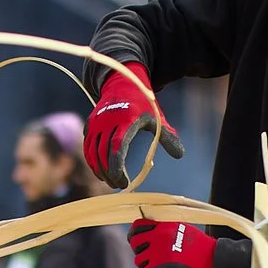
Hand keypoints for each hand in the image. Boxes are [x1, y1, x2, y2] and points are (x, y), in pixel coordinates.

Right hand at [83, 63, 182, 189]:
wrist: (122, 83)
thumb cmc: (142, 104)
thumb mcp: (157, 118)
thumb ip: (168, 136)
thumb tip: (180, 155)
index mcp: (126, 120)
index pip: (117, 148)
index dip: (117, 168)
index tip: (124, 182)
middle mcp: (107, 121)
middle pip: (102, 154)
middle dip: (109, 174)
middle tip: (118, 185)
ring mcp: (96, 123)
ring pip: (92, 152)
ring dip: (99, 170)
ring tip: (109, 180)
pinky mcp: (89, 124)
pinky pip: (87, 147)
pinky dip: (92, 161)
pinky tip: (100, 170)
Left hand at [127, 217, 215, 267]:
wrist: (211, 259)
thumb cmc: (199, 246)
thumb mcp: (181, 229)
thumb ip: (165, 230)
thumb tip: (149, 237)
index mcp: (163, 224)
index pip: (138, 225)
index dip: (135, 234)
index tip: (139, 241)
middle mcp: (157, 235)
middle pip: (134, 243)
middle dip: (139, 251)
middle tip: (148, 258)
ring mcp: (157, 251)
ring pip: (139, 260)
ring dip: (146, 266)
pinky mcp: (159, 267)